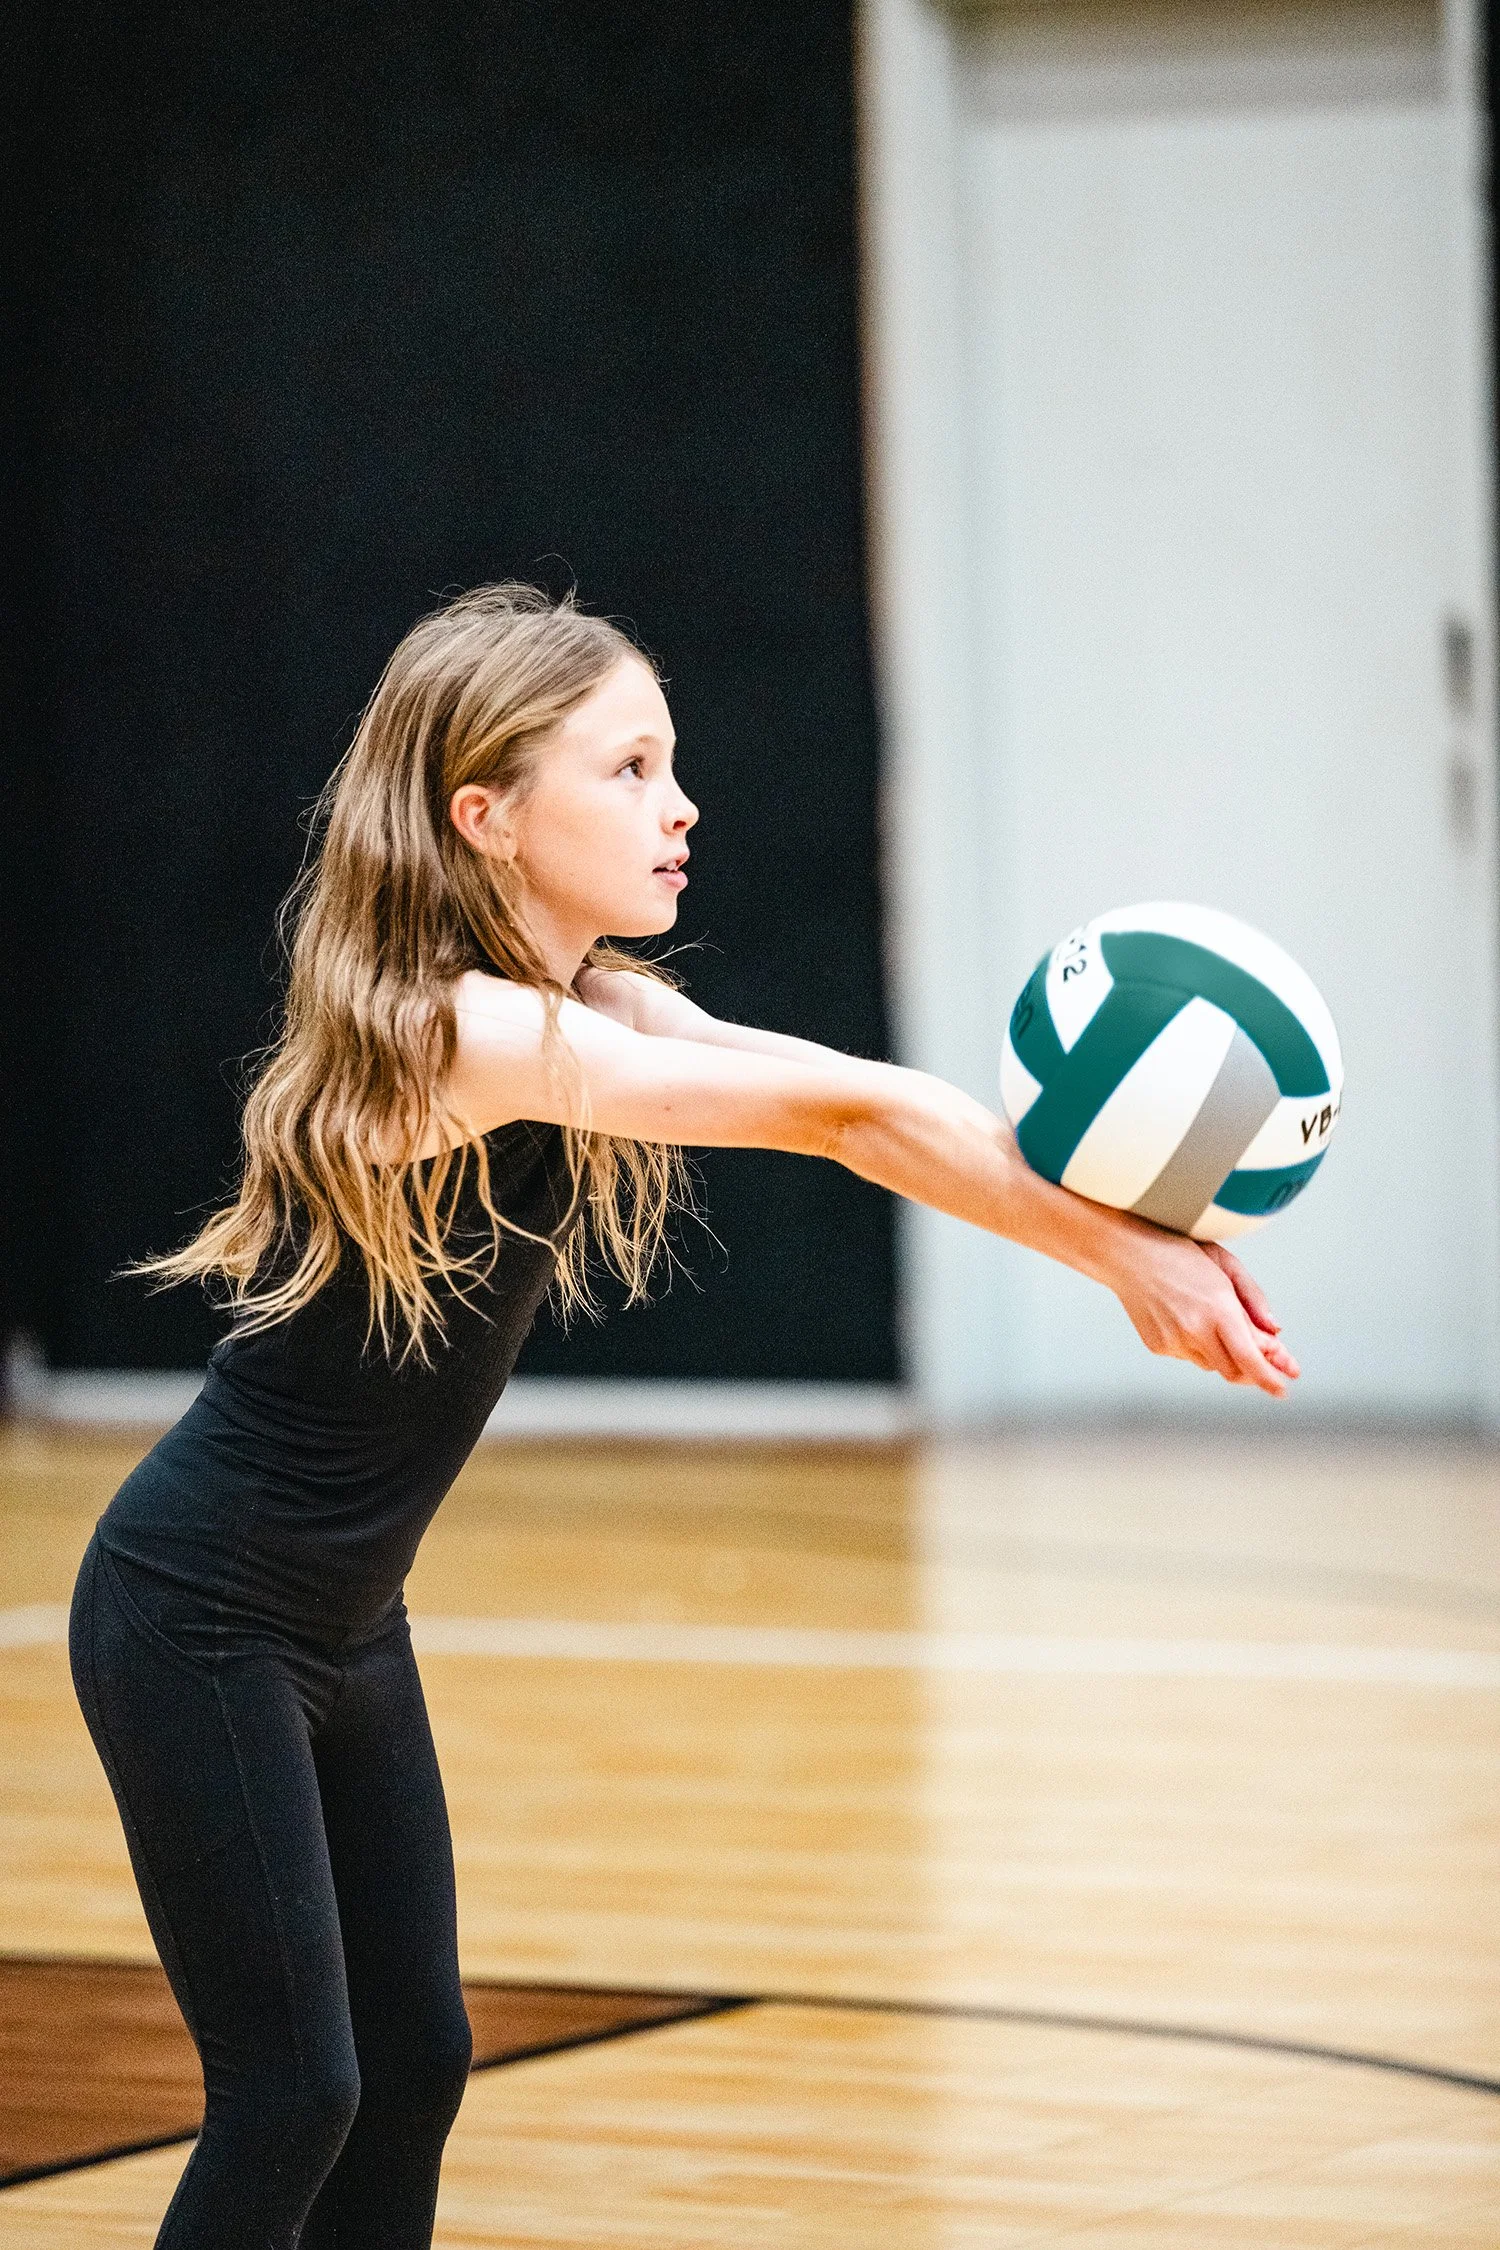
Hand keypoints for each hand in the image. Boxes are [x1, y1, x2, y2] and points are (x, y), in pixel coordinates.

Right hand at [1107, 1226, 1299, 1396]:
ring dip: (1222, 1354)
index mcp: (1218, 1308)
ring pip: (1210, 1364)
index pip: (1250, 1359)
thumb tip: (1275, 1333)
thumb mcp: (1225, 1263)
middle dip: (1251, 1372)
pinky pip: (1188, 1356)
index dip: (1269, 1379)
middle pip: (1233, 1371)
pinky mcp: (1157, 1346)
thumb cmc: (1180, 1251)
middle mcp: (1195, 1330)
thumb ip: (1254, 1300)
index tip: (1283, 1389)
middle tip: (1266, 1364)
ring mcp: (1173, 1341)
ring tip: (1214, 1321)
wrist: (1127, 1253)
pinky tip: (1187, 1317)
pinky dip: (1197, 1345)